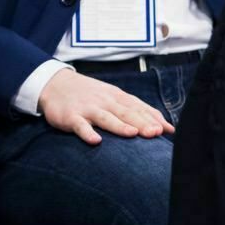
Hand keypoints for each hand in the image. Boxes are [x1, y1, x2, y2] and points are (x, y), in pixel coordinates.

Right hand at [39, 69, 173, 144]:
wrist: (55, 83)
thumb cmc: (89, 94)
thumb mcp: (112, 96)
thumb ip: (135, 110)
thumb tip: (162, 125)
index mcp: (116, 97)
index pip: (138, 107)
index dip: (154, 118)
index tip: (168, 130)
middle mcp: (105, 101)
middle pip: (126, 112)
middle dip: (142, 122)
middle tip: (156, 133)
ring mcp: (88, 109)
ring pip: (106, 118)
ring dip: (119, 126)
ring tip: (132, 134)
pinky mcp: (71, 116)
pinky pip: (80, 126)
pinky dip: (87, 133)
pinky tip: (95, 141)